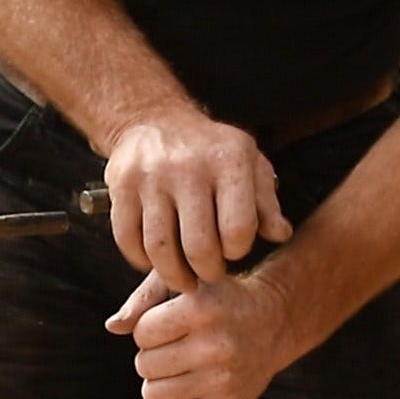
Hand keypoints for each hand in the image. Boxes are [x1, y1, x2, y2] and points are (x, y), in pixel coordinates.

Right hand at [102, 110, 292, 294]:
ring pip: (159, 249)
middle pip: (198, 246)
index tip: (233, 250)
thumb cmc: (208, 149)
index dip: (238, 250)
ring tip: (183, 278)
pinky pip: (128, 239)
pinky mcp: (120, 186)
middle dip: (207, 272)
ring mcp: (150, 177)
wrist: (153, 120)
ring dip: (173, 275)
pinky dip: (141, 260)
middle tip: (209, 272)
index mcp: (228, 160)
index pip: (238, 228)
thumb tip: (279, 234)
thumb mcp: (249, 164)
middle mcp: (188, 167)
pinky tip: (154, 260)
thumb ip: (266, 203)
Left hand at [105, 271, 293, 398]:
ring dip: (156, 383)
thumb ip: (145, 300)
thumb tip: (113, 326)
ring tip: (175, 369)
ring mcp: (222, 379)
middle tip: (171, 349)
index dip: (147, 329)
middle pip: (145, 365)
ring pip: (153, 394)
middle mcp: (214, 345)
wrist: (272, 322)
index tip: (165, 326)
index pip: (142, 332)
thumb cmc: (220, 300)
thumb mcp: (186, 285)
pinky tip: (175, 394)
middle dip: (151, 357)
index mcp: (201, 309)